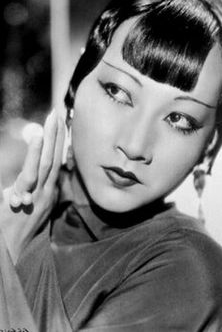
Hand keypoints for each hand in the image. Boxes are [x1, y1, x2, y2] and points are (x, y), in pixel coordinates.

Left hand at [0, 109, 64, 263]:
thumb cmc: (18, 233)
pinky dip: (35, 154)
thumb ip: (30, 195)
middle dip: (58, 135)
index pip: (56, 164)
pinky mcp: (27, 198)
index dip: (59, 144)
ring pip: (47, 162)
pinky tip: (38, 138)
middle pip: (55, 159)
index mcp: (48, 193)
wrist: (13, 255)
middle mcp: (48, 192)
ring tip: (53, 118)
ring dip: (51, 139)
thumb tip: (25, 183)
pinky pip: (33, 173)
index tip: (61, 126)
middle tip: (59, 112)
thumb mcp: (29, 211)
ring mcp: (39, 195)